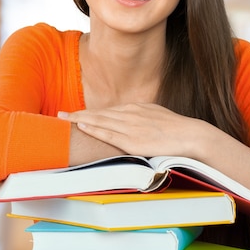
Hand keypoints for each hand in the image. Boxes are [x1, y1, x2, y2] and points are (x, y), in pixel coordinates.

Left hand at [58, 103, 209, 157]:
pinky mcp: (132, 140)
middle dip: (77, 114)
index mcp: (135, 109)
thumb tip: (131, 124)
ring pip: (99, 121)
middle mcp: (130, 114)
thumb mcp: (155, 117)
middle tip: (58, 115)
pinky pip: (108, 133)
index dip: (89, 113)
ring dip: (79, 120)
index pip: (106, 111)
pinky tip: (81, 126)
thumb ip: (140, 119)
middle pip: (98, 114)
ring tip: (63, 120)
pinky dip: (92, 129)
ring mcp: (130, 126)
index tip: (75, 114)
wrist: (191, 135)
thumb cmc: (176, 129)